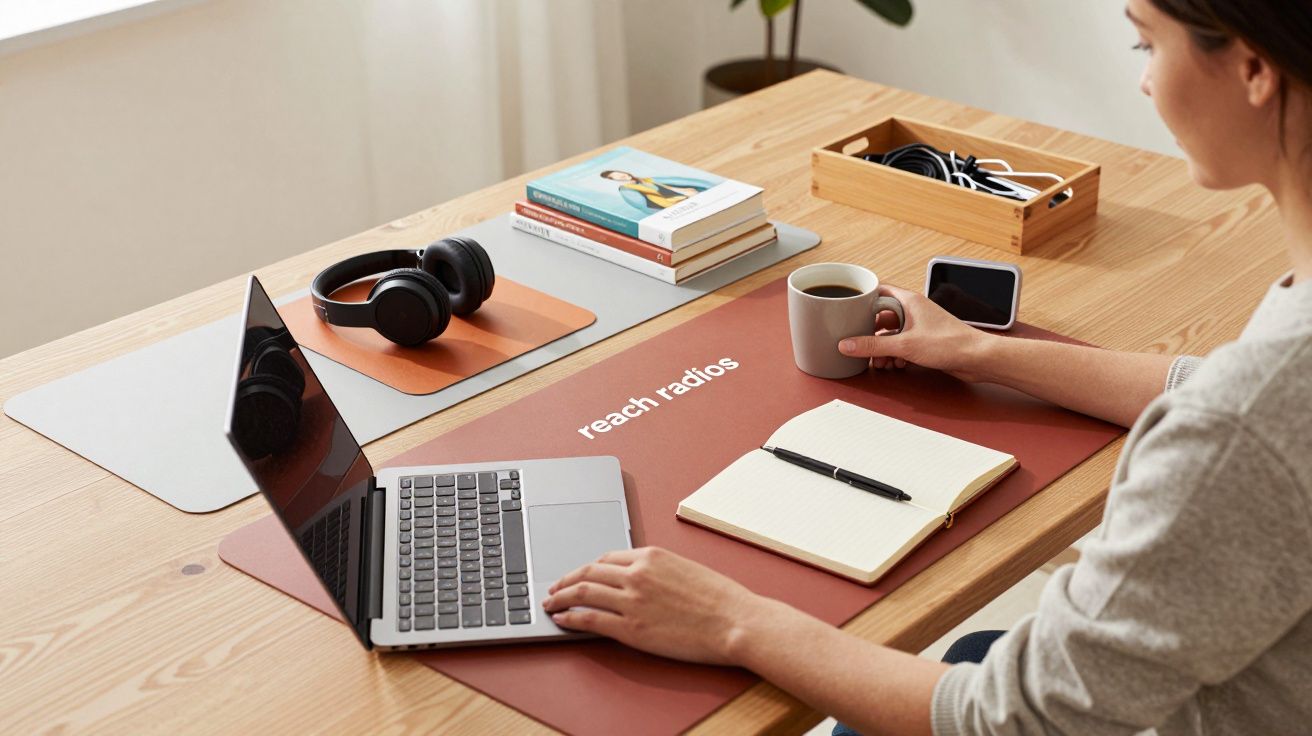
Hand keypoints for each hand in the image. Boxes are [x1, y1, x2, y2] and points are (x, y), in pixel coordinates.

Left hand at [542, 547, 761, 665]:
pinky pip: (590, 620)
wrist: (734, 621)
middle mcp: (637, 574)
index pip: (607, 557)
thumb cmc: (720, 599)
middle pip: (588, 571)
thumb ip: (658, 571)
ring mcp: (632, 601)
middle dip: (565, 579)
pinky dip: (571, 618)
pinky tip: (562, 620)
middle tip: (553, 587)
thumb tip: (639, 579)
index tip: (578, 574)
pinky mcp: (631, 628)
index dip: (587, 567)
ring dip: (561, 597)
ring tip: (550, 603)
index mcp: (651, 556)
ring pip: (583, 593)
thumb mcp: (686, 569)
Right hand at [838, 284, 995, 381]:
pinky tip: (894, 364)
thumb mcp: (904, 345)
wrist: (977, 358)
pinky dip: (895, 353)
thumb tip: (847, 344)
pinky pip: (902, 343)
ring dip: (882, 347)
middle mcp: (914, 310)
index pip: (878, 291)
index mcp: (909, 301)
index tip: (848, 311)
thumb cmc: (951, 343)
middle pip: (882, 316)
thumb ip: (873, 346)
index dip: (862, 300)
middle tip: (859, 344)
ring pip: (892, 332)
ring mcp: (920, 325)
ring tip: (878, 360)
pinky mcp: (925, 340)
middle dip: (870, 333)